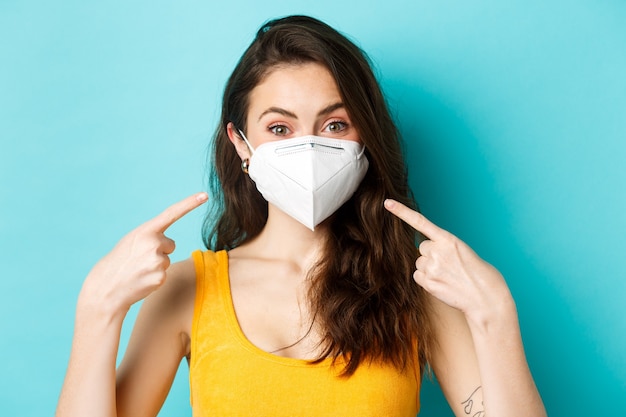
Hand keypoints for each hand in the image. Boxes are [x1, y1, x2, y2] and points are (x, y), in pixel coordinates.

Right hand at [79, 192, 207, 316]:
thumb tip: (169, 244)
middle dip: (159, 251)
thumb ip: (151, 237)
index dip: (190, 204)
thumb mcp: (132, 241)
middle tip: (139, 259)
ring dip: (156, 265)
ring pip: (167, 260)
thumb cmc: (120, 262)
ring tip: (138, 270)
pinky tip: (141, 279)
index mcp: (145, 231)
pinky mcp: (161, 277)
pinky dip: (155, 277)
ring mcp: (158, 260)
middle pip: (170, 244)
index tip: (205, 195)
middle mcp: (154, 243)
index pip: (172, 213)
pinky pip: (165, 273)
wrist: (107, 287)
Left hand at [384, 199, 511, 322]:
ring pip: (420, 263)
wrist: (486, 299)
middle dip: (431, 255)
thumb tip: (428, 254)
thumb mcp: (464, 252)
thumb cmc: (480, 275)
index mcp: (449, 240)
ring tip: (449, 276)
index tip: (387, 204)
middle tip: (449, 265)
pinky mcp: (427, 283)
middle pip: (422, 248)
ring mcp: (431, 267)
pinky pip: (418, 277)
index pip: (420, 222)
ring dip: (429, 269)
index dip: (401, 212)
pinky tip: (442, 284)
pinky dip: (427, 280)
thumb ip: (445, 248)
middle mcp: (437, 251)